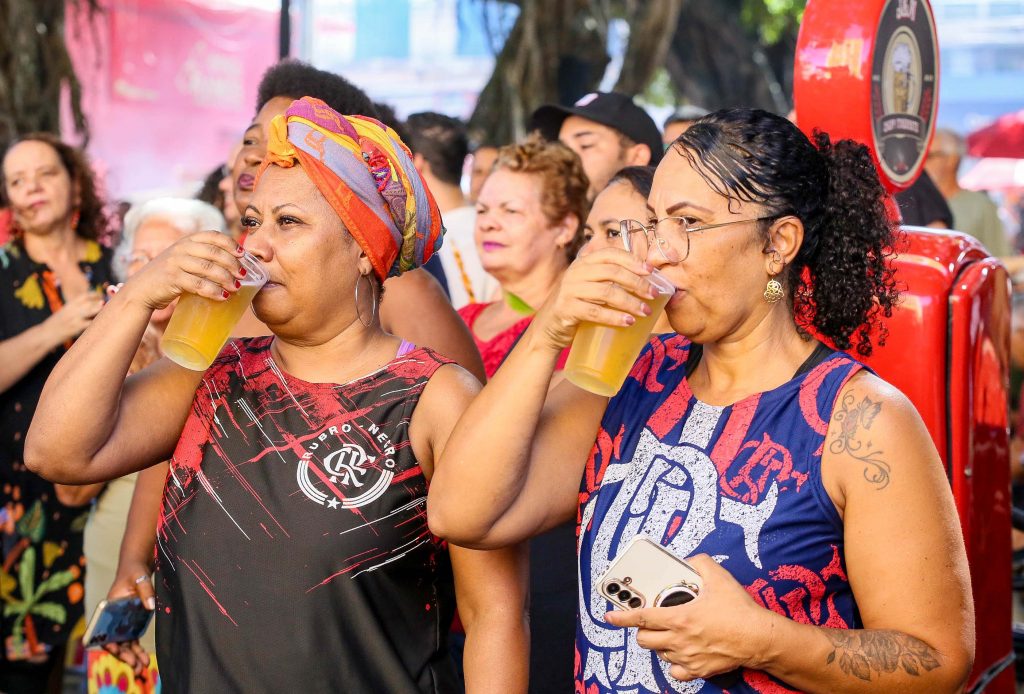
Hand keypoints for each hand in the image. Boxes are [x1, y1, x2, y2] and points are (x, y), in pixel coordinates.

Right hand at [43, 291, 103, 343]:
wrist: (44, 334)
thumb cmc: (56, 324)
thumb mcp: (65, 313)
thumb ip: (76, 309)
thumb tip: (90, 307)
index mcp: (70, 305)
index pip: (85, 296)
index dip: (95, 295)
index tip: (103, 296)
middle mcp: (72, 309)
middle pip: (90, 302)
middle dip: (101, 302)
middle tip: (110, 304)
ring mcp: (75, 318)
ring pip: (91, 311)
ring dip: (100, 310)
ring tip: (108, 310)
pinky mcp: (76, 327)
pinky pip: (90, 323)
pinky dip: (97, 322)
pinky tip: (105, 324)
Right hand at [102, 559, 155, 675]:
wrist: (137, 568)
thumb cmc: (134, 571)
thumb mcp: (140, 577)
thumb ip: (145, 590)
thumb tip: (150, 607)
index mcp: (107, 608)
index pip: (103, 630)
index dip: (108, 642)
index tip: (116, 650)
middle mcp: (112, 618)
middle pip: (114, 640)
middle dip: (124, 655)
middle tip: (136, 666)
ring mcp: (121, 623)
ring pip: (124, 644)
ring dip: (132, 656)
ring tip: (142, 668)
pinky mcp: (130, 624)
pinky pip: (132, 640)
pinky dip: (137, 650)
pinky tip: (144, 660)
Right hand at [119, 231, 246, 310]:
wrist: (142, 289)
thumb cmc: (169, 276)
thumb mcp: (183, 259)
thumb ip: (202, 258)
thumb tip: (234, 266)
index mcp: (187, 240)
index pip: (213, 235)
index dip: (230, 243)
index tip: (243, 254)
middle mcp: (181, 248)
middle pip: (214, 252)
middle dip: (232, 263)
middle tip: (243, 275)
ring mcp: (176, 262)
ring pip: (208, 268)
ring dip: (226, 278)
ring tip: (236, 287)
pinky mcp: (172, 278)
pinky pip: (198, 284)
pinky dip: (213, 291)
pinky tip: (223, 296)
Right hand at [532, 248, 659, 350]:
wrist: (548, 329)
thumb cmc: (576, 306)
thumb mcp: (589, 287)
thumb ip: (608, 279)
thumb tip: (645, 279)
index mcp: (583, 263)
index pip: (610, 254)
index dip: (632, 260)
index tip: (650, 271)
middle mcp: (575, 272)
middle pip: (612, 272)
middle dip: (637, 283)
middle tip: (654, 294)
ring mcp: (569, 290)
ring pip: (606, 292)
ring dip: (630, 302)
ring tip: (644, 311)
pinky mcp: (566, 309)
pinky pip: (595, 311)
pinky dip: (614, 317)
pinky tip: (628, 322)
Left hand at [604, 554, 774, 681]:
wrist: (759, 638)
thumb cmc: (740, 610)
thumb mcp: (718, 577)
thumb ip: (699, 563)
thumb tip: (689, 560)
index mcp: (679, 617)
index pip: (641, 617)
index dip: (621, 616)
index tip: (610, 616)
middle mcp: (679, 640)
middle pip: (644, 639)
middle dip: (641, 630)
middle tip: (649, 621)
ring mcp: (687, 657)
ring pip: (659, 654)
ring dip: (659, 643)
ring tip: (669, 633)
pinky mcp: (698, 670)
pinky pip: (676, 672)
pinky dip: (675, 663)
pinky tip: (681, 653)